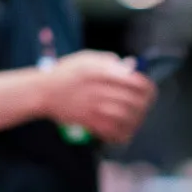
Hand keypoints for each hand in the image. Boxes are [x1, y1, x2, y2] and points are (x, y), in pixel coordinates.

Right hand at [41, 50, 156, 144]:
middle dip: (144, 105)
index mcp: (103, 71)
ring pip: (127, 118)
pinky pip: (114, 132)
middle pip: (135, 101)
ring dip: (137, 120)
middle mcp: (100, 89)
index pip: (137, 82)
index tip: (148, 91)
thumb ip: (111, 61)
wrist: (43, 91)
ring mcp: (95, 107)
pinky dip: (124, 134)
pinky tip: (126, 131)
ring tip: (137, 119)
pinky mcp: (89, 122)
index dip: (148, 88)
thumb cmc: (67, 72)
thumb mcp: (88, 58)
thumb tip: (133, 65)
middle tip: (144, 106)